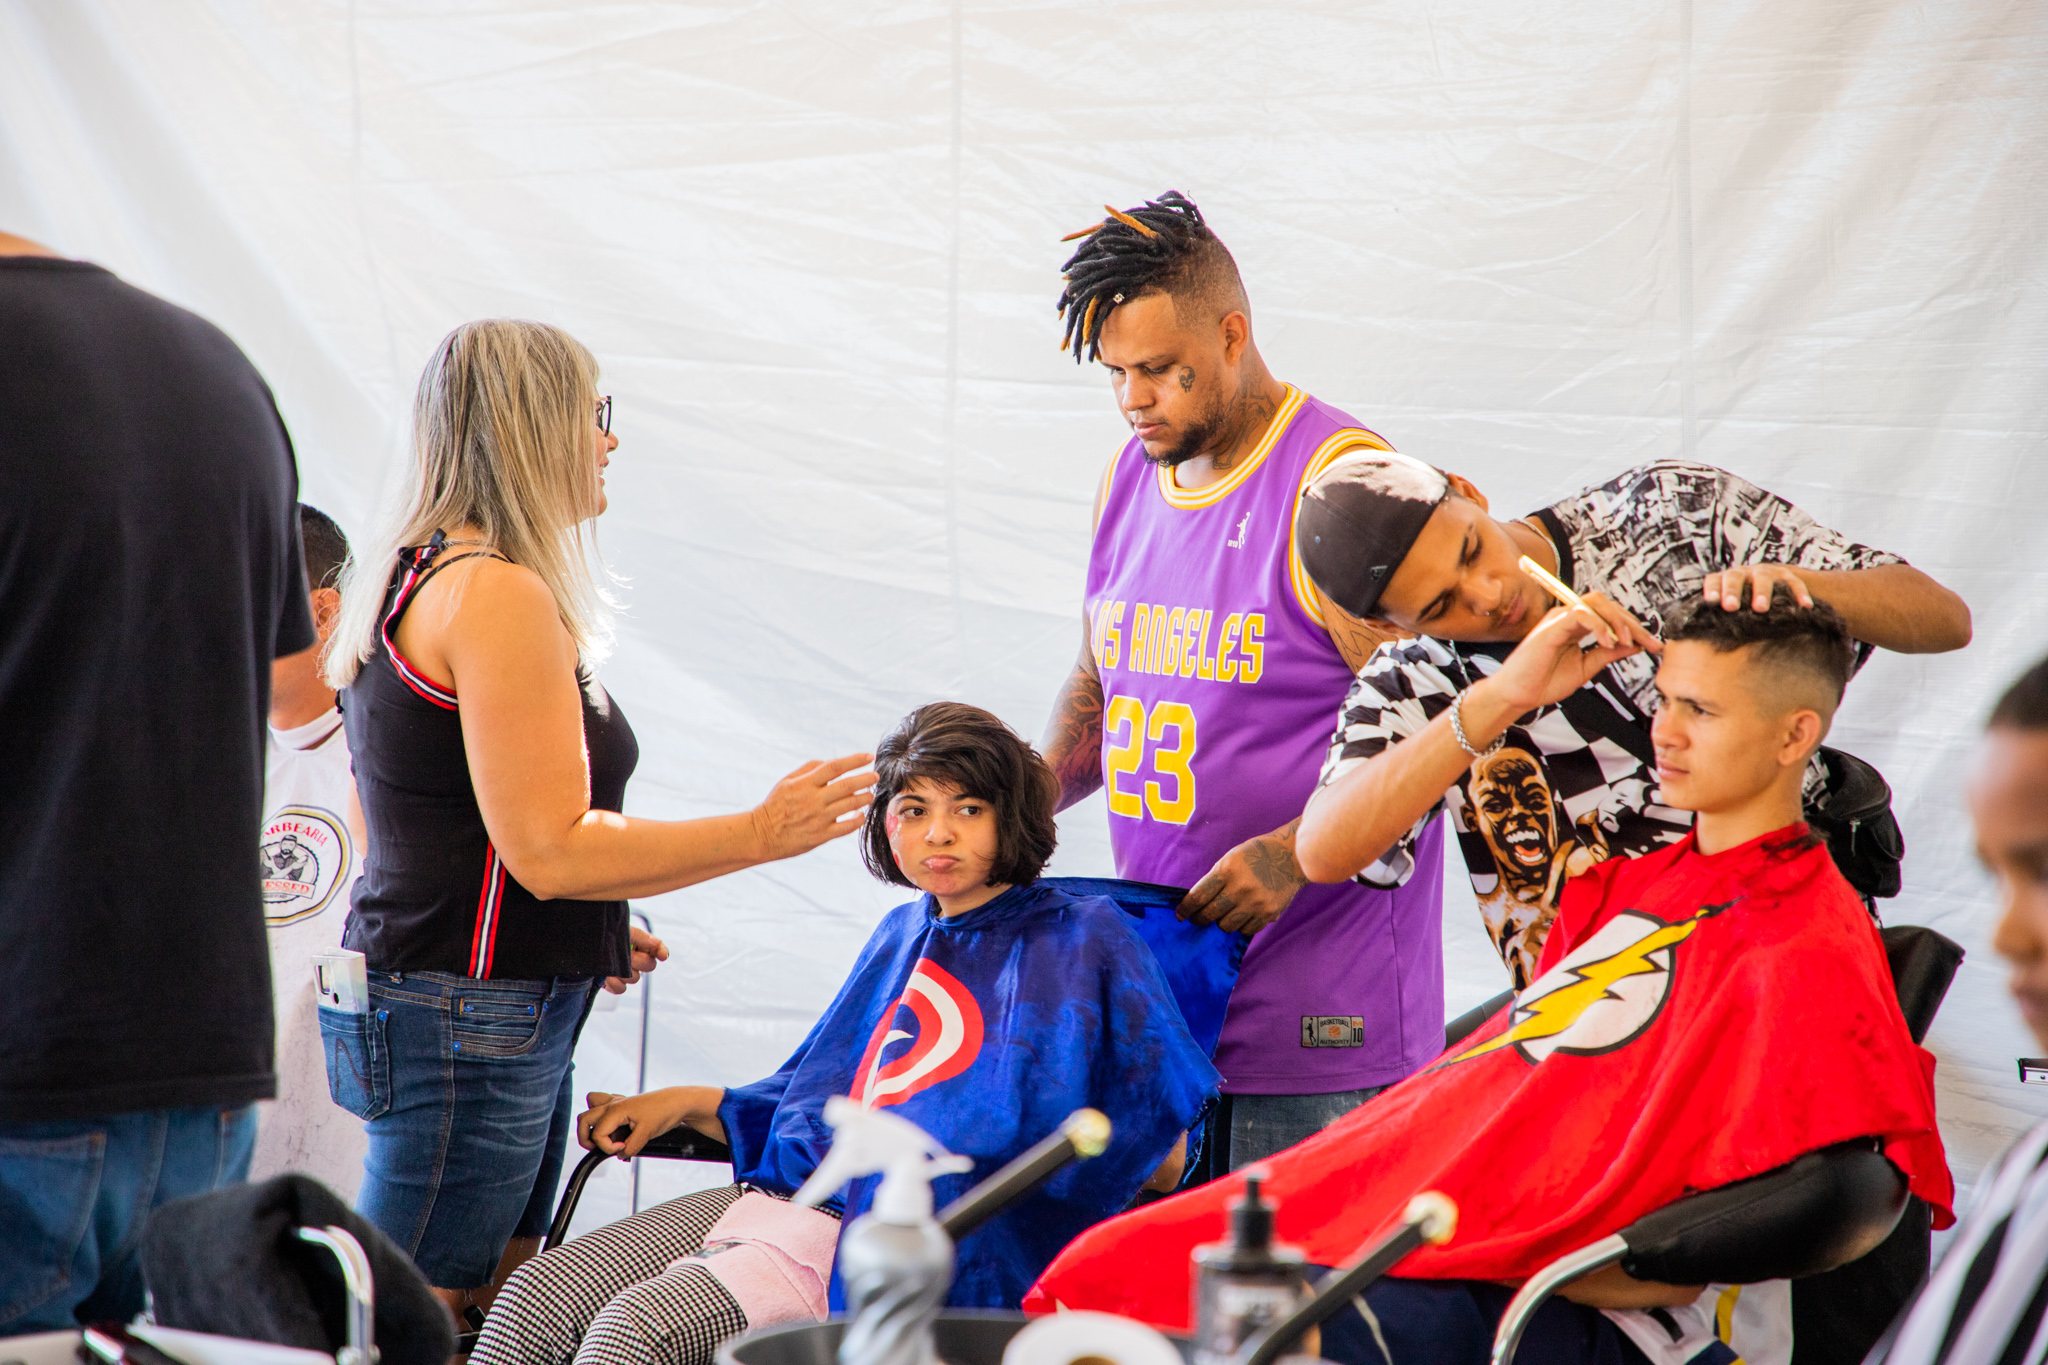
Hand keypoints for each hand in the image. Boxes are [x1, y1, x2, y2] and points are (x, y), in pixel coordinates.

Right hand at [577, 1088, 686, 1158]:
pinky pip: (603, 1104)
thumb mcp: (647, 1133)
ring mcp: (617, 1102)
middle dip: (585, 1138)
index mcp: (615, 1110)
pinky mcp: (624, 1103)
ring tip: (600, 1138)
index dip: (607, 1147)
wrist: (678, 1102)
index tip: (623, 1148)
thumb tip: (620, 1154)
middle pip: (584, 1119)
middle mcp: (612, 1104)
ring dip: (590, 1124)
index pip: (598, 1134)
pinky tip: (614, 1127)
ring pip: (591, 1107)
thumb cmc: (663, 1112)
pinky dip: (603, 1117)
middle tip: (598, 1148)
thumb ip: (630, 1147)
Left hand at [602, 924, 669, 994]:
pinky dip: (613, 983)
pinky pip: (621, 989)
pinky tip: (604, 976)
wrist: (577, 947)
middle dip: (638, 960)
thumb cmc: (598, 935)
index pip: (656, 946)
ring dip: (622, 972)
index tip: (663, 956)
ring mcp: (625, 973)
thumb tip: (656, 943)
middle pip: (649, 965)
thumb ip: (638, 937)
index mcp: (636, 942)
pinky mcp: (614, 984)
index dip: (661, 950)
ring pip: (635, 978)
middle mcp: (634, 958)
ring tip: (608, 965)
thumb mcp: (618, 931)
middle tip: (625, 955)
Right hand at [750, 753, 876, 861]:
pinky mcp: (821, 835)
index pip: (835, 767)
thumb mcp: (786, 781)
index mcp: (805, 783)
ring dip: (865, 798)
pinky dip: (858, 819)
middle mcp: (813, 799)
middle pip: (847, 785)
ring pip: (851, 805)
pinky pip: (847, 827)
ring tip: (870, 795)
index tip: (869, 757)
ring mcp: (819, 818)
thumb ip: (809, 769)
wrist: (762, 834)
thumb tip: (831, 762)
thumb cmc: (776, 805)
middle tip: (876, 776)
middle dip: (866, 778)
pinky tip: (861, 814)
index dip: (855, 760)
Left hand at [1178, 824, 1307, 934]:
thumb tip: (1198, 902)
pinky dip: (1241, 925)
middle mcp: (1240, 889)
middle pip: (1209, 914)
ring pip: (1226, 926)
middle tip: (1198, 918)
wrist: (1292, 856)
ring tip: (1225, 914)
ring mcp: (1255, 904)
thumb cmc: (1257, 854)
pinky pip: (1246, 930)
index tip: (1180, 915)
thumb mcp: (1231, 858)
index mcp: (1227, 871)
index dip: (1186, 909)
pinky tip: (1242, 916)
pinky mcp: (1269, 914)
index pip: (1198, 896)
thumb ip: (1215, 879)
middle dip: (1200, 918)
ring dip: (1222, 922)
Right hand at [1480, 592, 1660, 715]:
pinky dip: (1599, 626)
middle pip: (1607, 604)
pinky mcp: (1551, 627)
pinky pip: (1581, 615)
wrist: (1517, 696)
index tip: (1653, 646)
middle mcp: (1567, 617)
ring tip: (1628, 642)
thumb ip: (1607, 653)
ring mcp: (1558, 619)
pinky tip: (1608, 643)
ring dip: (1617, 621)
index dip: (1635, 628)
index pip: (1610, 615)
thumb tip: (1634, 645)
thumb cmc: (1543, 682)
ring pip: (1596, 602)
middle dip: (1633, 623)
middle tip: (1649, 644)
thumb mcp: (1586, 667)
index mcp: (1575, 626)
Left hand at [1701, 564, 1813, 612]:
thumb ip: (1717, 617)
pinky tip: (1805, 607)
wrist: (1774, 582)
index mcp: (1726, 579)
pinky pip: (1793, 583)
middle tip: (1731, 607)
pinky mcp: (1787, 575)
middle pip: (1735, 577)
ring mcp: (1766, 572)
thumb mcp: (1730, 605)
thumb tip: (1701, 638)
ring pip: (1762, 578)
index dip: (1712, 590)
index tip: (1711, 602)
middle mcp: (1744, 573)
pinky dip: (1799, 594)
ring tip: (1760, 609)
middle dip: (1732, 591)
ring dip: (1761, 592)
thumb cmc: (1744, 603)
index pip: (1714, 580)